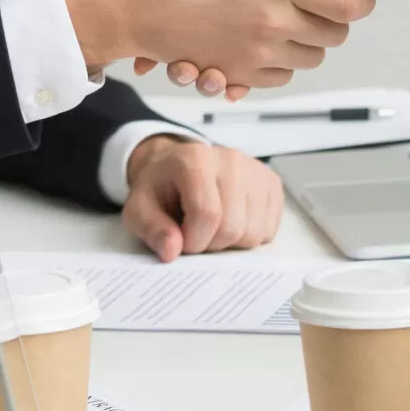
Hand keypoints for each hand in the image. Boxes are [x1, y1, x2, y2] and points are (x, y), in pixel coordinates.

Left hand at [122, 137, 284, 260]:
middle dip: (211, 244)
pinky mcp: (271, 183)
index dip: (193, 240)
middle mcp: (230, 160)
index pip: (207, 213)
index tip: (181, 241)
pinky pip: (269, 229)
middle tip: (195, 233)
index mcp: (195, 160)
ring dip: (231, 242)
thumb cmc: (160, 188)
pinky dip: (249, 236)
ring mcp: (255, 170)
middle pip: (233, 226)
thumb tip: (171, 250)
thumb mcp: (139, 208)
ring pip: (254, 232)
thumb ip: (151, 229)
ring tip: (213, 227)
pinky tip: (232, 222)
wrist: (176, 167)